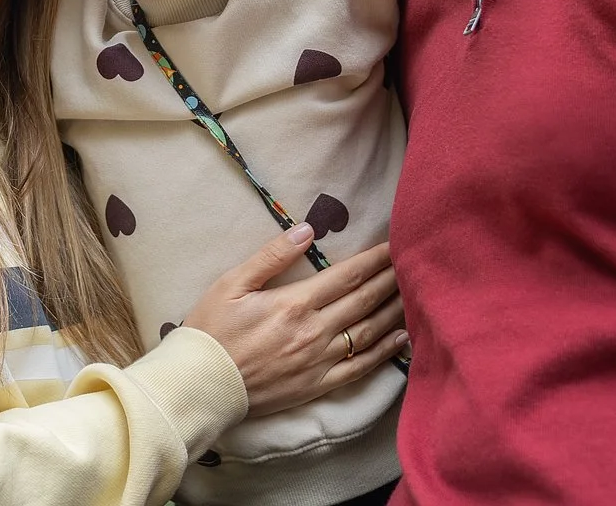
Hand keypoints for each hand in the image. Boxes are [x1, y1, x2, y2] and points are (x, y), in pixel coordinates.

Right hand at [180, 224, 408, 415]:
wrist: (202, 385)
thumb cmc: (212, 330)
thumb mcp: (232, 283)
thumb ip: (271, 256)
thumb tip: (307, 230)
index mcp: (295, 303)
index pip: (347, 276)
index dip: (375, 259)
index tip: (395, 245)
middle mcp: (314, 331)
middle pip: (364, 300)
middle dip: (390, 280)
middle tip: (413, 263)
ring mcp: (319, 361)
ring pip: (368, 332)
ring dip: (393, 311)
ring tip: (413, 293)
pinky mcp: (317, 386)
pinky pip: (360, 368)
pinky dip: (384, 352)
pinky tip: (401, 338)